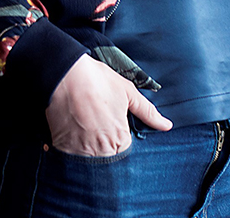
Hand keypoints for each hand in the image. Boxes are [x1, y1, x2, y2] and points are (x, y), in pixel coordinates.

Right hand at [44, 54, 171, 156]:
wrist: (63, 72)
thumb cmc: (97, 79)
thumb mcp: (126, 91)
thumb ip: (147, 112)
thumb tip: (166, 125)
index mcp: (121, 138)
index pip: (125, 148)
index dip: (118, 134)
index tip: (109, 120)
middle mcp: (103, 149)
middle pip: (107, 155)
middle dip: (103, 142)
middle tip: (94, 120)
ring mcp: (82, 149)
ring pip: (88, 158)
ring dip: (86, 145)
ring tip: (82, 122)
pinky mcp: (63, 146)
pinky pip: (70, 155)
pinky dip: (71, 145)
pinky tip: (70, 126)